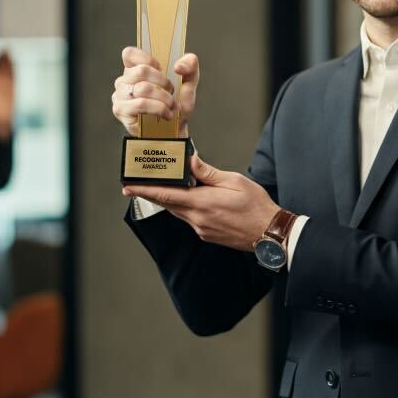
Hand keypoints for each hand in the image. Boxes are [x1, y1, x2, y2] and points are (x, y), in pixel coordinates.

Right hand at [112, 47, 198, 137]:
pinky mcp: (121, 110)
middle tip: (172, 93)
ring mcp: (120, 95)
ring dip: (164, 98)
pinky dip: (158, 108)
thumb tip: (178, 66)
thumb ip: (190, 66)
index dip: (148, 59)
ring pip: (143, 88)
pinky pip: (140, 104)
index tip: (162, 69)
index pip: (129, 54)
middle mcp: (124, 81)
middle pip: (141, 71)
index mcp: (135, 69)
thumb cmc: (177, 105)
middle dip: (163, 82)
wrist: (175, 131)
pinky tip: (166, 114)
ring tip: (171, 106)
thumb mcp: (188, 83)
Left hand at [123, 155, 277, 250]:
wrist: (269, 233)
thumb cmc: (256, 205)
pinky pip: (189, 219)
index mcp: (202, 203)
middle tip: (135, 184)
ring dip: (167, 200)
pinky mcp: (207, 235)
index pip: (166, 195)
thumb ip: (208, 173)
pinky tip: (188, 199)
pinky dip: (183, 207)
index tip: (127, 186)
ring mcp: (201, 229)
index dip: (144, 190)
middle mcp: (197, 219)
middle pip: (167, 203)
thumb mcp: (234, 181)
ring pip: (177, 211)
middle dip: (151, 193)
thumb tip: (190, 162)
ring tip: (159, 187)